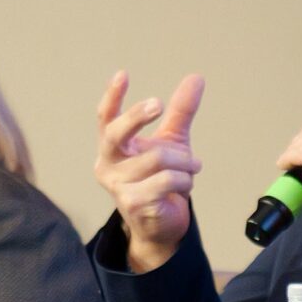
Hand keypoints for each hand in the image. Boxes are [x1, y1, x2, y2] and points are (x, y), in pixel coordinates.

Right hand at [96, 70, 205, 272]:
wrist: (163, 226)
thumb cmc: (161, 181)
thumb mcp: (172, 141)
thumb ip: (180, 112)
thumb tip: (195, 78)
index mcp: (112, 147)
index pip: (105, 118)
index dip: (112, 97)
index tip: (122, 74)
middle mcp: (107, 164)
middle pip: (116, 133)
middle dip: (137, 116)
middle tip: (159, 104)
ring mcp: (117, 185)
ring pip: (156, 158)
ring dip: (183, 161)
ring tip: (192, 167)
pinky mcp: (133, 202)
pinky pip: (166, 180)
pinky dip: (184, 179)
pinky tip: (185, 184)